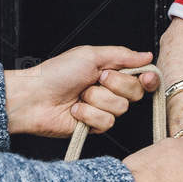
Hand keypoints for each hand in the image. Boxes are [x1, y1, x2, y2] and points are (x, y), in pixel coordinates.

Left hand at [2, 46, 158, 136]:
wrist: (34, 97)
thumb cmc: (56, 73)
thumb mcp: (90, 55)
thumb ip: (122, 55)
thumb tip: (146, 55)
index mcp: (110, 71)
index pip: (141, 77)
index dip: (148, 78)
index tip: (146, 77)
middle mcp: (109, 91)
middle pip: (135, 93)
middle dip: (115, 84)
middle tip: (96, 79)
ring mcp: (102, 109)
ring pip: (120, 108)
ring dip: (97, 99)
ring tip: (79, 95)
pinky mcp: (94, 127)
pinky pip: (106, 122)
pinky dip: (88, 114)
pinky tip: (74, 110)